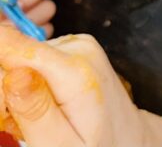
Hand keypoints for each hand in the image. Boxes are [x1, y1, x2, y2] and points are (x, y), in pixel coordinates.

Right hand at [0, 28, 161, 146]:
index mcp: (76, 70)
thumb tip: (13, 74)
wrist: (130, 138)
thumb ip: (35, 110)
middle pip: (12, 60)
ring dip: (17, 96)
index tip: (5, 113)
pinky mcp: (72, 48)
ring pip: (19, 62)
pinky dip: (30, 89)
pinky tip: (46, 109)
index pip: (11, 51)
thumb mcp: (62, 144)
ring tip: (39, 122)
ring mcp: (77, 44)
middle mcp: (78, 47)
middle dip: (6, 97)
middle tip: (24, 128)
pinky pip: (32, 62)